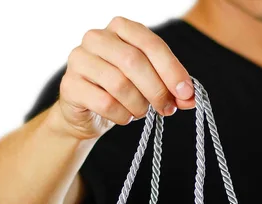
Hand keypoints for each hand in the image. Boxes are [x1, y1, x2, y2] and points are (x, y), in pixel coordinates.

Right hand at [56, 16, 195, 139]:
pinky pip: (104, 102)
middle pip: (134, 62)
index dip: (172, 70)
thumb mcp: (150, 86)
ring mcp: (79, 59)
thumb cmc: (123, 94)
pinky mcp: (70, 85)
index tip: (186, 94)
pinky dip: (121, 115)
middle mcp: (97, 37)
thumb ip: (171, 88)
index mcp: (120, 28)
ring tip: (141, 113)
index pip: (151, 43)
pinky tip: (124, 117)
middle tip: (167, 109)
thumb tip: (190, 98)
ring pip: (119, 84)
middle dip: (157, 90)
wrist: (88, 114)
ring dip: (138, 105)